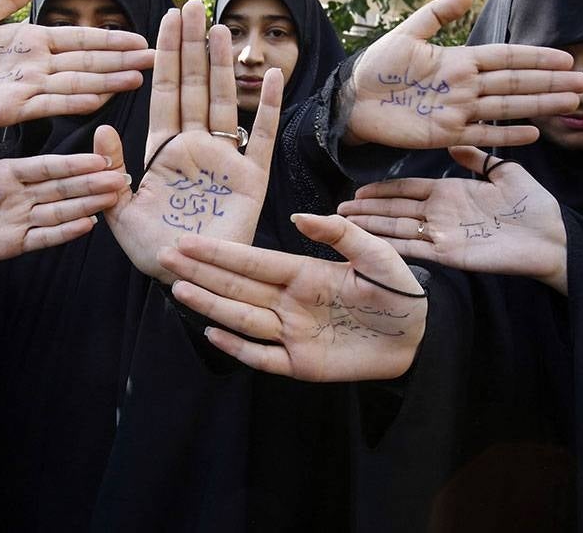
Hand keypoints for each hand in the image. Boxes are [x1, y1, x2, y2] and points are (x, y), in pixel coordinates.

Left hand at [0, 0, 154, 134]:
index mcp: (29, 43)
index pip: (79, 39)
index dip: (109, 38)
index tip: (141, 38)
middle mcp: (35, 67)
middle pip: (85, 61)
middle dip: (120, 60)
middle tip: (154, 58)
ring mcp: (26, 88)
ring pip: (74, 82)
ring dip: (106, 81)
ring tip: (137, 79)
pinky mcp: (11, 109)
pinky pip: (48, 104)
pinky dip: (73, 101)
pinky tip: (98, 98)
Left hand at [0, 101, 129, 266]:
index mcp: (6, 172)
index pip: (47, 166)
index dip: (73, 163)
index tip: (99, 157)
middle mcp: (18, 195)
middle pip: (62, 189)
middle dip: (91, 184)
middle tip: (120, 177)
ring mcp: (17, 220)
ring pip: (59, 212)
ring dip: (86, 205)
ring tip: (112, 199)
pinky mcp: (11, 244)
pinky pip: (42, 238)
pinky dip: (64, 233)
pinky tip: (87, 224)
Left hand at [93, 0, 281, 283]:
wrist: (188, 278)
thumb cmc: (152, 250)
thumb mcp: (119, 212)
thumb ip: (111, 170)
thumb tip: (102, 127)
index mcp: (163, 150)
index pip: (166, 91)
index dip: (167, 55)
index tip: (166, 17)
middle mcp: (196, 146)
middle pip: (196, 86)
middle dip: (193, 46)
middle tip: (193, 4)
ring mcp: (226, 159)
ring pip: (227, 102)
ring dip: (224, 66)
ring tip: (221, 29)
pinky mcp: (253, 178)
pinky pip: (262, 137)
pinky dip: (269, 107)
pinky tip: (271, 76)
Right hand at [157, 214, 426, 381]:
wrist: (418, 336)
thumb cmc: (398, 292)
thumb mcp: (378, 255)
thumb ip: (341, 234)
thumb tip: (299, 217)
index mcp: (302, 273)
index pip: (251, 261)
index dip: (219, 252)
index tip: (187, 241)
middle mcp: (288, 301)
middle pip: (236, 286)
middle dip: (200, 273)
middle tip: (164, 259)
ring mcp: (291, 333)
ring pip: (242, 317)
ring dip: (210, 303)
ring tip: (178, 289)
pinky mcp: (300, 364)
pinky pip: (263, 356)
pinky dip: (238, 347)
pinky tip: (213, 331)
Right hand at [336, 145, 567, 293]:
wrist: (552, 238)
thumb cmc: (535, 206)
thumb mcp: (506, 173)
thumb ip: (479, 159)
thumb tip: (456, 145)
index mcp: (451, 193)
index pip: (408, 190)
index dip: (383, 190)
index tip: (359, 188)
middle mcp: (441, 215)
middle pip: (395, 211)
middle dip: (367, 210)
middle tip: (339, 208)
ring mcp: (443, 235)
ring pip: (398, 230)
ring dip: (371, 227)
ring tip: (344, 224)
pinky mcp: (450, 255)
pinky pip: (415, 249)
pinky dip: (391, 247)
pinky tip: (369, 243)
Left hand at [345, 0, 582, 147]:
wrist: (350, 101)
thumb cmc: (375, 66)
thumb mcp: (406, 34)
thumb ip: (438, 15)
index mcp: (458, 61)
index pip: (506, 57)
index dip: (535, 57)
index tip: (565, 58)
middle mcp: (464, 86)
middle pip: (515, 82)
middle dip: (549, 82)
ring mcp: (456, 111)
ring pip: (506, 107)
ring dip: (539, 105)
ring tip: (571, 102)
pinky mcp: (443, 134)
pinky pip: (481, 135)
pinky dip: (506, 135)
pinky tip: (533, 133)